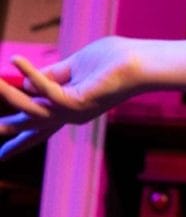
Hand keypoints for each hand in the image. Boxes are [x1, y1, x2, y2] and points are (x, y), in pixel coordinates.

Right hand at [0, 37, 143, 164]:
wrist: (141, 61)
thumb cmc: (113, 60)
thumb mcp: (74, 67)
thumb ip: (50, 75)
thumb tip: (24, 83)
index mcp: (69, 109)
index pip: (38, 128)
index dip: (18, 142)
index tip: (1, 156)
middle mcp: (69, 115)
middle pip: (30, 129)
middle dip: (8, 132)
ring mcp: (73, 112)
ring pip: (29, 110)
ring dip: (7, 95)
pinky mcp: (76, 102)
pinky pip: (43, 89)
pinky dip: (28, 73)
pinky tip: (15, 60)